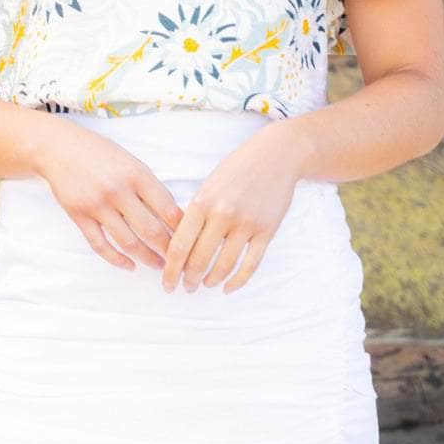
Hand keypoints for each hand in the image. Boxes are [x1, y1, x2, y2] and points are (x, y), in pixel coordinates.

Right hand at [35, 119, 183, 272]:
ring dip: (147, 259)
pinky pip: (100, 245)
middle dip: (169, 250)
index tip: (192, 241)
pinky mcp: (79, 216)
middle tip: (179, 262)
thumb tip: (173, 215)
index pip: (168, 209)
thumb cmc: (100, 153)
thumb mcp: (131, 161)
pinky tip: (129, 266)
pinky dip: (117, 260)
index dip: (183, 229)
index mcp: (138, 174)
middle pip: (151, 230)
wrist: (59, 148)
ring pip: (128, 242)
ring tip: (159, 266)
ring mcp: (98, 205)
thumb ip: (149, 186)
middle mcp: (119, 191)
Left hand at [160, 123, 304, 294]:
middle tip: (186, 287)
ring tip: (205, 284)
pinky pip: (250, 265)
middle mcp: (223, 214)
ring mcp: (246, 224)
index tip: (167, 283)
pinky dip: (237, 281)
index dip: (170, 270)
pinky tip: (228, 287)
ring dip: (211, 281)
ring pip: (224, 266)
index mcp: (202, 202)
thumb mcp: (209, 185)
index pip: (179, 245)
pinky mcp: (267, 231)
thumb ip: (196, 213)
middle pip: (199, 260)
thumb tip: (181, 246)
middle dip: (189, 280)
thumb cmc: (238, 169)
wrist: (277, 155)